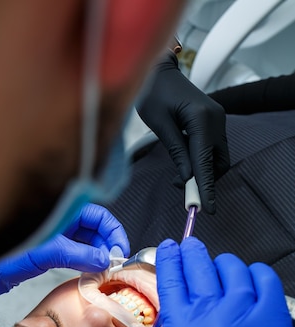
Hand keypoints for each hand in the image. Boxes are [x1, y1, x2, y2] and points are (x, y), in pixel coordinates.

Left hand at [0, 203, 129, 315]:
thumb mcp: (39, 252)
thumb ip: (73, 253)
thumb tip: (102, 258)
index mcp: (54, 207)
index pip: (97, 213)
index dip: (112, 232)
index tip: (118, 253)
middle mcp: (56, 217)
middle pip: (94, 225)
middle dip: (107, 243)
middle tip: (111, 264)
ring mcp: (52, 232)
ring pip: (85, 238)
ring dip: (97, 252)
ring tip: (101, 269)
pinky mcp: (47, 248)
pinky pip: (74, 249)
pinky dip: (84, 258)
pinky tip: (87, 269)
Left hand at [137, 52, 229, 213]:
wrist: (159, 71)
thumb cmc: (153, 93)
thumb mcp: (160, 125)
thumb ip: (176, 151)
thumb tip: (186, 178)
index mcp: (202, 119)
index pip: (205, 162)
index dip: (206, 188)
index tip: (207, 209)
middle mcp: (216, 119)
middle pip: (219, 163)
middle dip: (205, 181)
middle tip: (182, 190)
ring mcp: (218, 119)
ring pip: (218, 158)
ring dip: (203, 172)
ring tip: (180, 177)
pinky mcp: (214, 121)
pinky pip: (213, 149)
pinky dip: (203, 161)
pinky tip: (186, 162)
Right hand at [156, 237, 292, 326]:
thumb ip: (175, 317)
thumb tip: (179, 283)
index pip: (172, 279)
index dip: (169, 258)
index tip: (170, 248)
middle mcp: (214, 321)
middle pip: (199, 267)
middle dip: (192, 253)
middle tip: (191, 248)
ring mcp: (247, 319)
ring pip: (232, 268)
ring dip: (223, 267)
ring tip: (222, 276)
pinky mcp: (274, 321)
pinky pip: (264, 278)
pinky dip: (254, 275)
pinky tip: (247, 283)